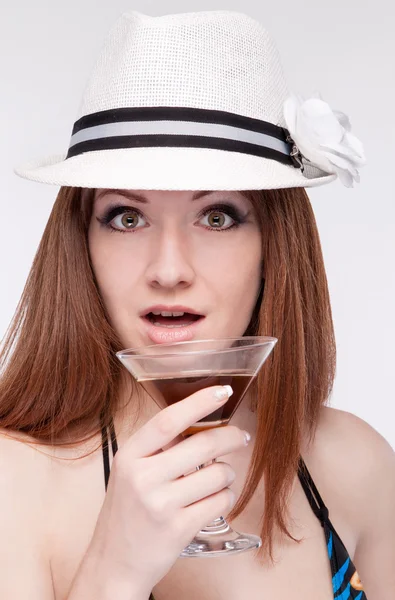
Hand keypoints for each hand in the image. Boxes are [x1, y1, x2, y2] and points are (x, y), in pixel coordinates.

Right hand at [89, 385, 248, 594]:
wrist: (114, 562)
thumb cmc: (127, 511)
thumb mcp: (130, 471)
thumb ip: (158, 447)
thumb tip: (201, 420)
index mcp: (130, 456)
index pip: (169, 420)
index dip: (199, 402)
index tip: (222, 391)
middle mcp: (143, 477)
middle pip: (203, 445)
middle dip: (231, 437)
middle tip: (240, 435)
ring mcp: (161, 505)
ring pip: (218, 474)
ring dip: (228, 473)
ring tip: (220, 477)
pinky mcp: (179, 529)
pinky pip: (220, 501)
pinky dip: (225, 497)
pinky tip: (214, 499)